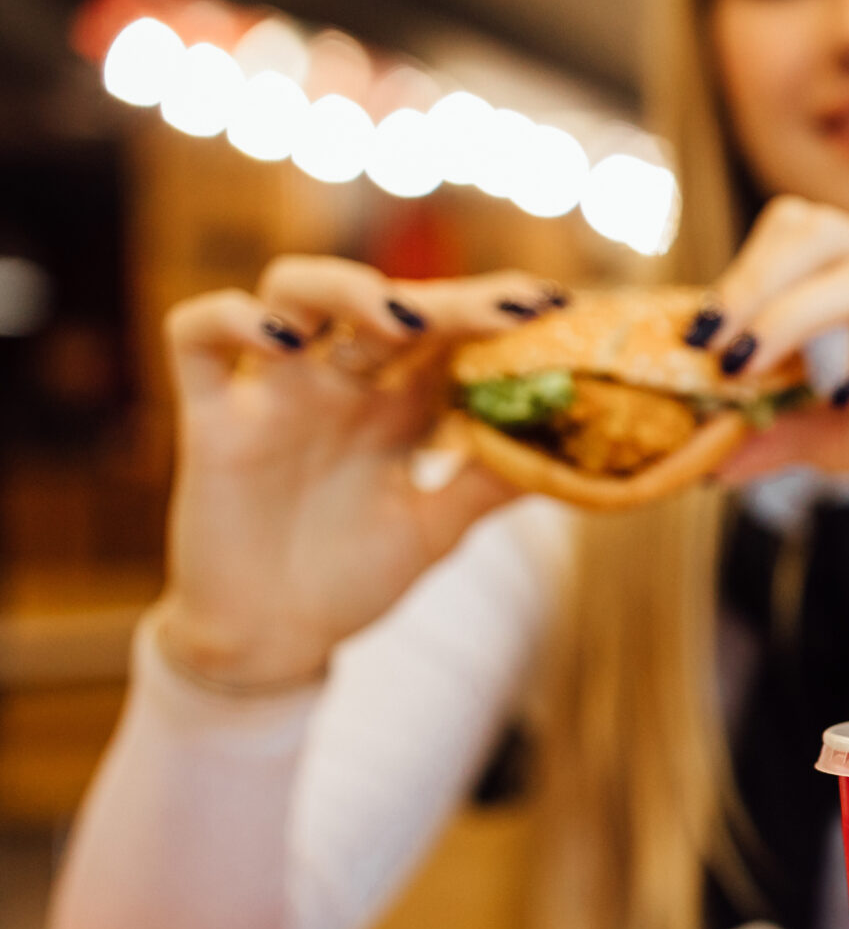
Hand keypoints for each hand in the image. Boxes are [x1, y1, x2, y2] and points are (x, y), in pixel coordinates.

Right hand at [160, 259, 566, 689]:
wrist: (275, 640)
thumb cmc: (352, 579)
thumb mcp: (433, 532)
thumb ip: (487, 488)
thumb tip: (574, 455)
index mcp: (396, 408)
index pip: (447, 335)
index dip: (493, 313)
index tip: (554, 305)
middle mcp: (339, 387)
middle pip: (386, 306)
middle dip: (446, 299)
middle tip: (507, 308)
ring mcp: (275, 395)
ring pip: (292, 293)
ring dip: (345, 289)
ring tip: (399, 318)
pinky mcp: (212, 420)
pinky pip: (195, 338)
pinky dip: (228, 320)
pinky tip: (280, 341)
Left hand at [690, 196, 848, 545]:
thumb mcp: (839, 442)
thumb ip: (778, 434)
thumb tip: (703, 456)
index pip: (799, 232)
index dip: (741, 272)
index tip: (698, 338)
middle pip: (825, 232)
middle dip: (757, 283)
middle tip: (718, 347)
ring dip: (798, 317)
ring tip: (756, 371)